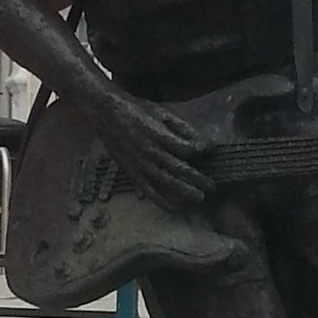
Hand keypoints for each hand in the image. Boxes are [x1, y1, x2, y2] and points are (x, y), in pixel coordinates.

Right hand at [88, 89, 213, 210]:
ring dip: (184, 192)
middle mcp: (150, 151)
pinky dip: (162, 200)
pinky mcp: (131, 171)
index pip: (186, 149)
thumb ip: (179, 126)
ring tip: (199, 198)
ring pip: (165, 182)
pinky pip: (148, 190)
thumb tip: (196, 139)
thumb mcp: (160, 112)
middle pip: (178, 169)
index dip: (201, 150)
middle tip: (212, 187)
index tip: (211, 150)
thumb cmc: (136, 109)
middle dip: (197, 179)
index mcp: (158, 134)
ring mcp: (139, 163)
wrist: (105, 112)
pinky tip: (175, 208)